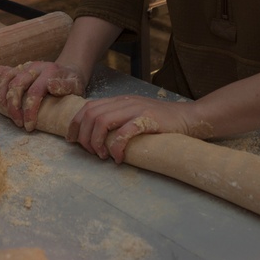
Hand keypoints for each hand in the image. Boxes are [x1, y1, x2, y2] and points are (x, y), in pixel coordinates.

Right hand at [0, 61, 85, 131]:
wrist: (69, 70)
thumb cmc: (72, 83)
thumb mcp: (75, 85)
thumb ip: (65, 86)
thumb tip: (50, 85)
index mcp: (49, 72)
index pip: (35, 92)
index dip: (29, 111)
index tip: (28, 126)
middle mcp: (34, 67)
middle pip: (17, 85)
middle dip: (14, 106)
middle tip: (17, 122)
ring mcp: (24, 67)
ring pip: (7, 77)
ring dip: (2, 95)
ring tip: (5, 110)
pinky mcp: (18, 69)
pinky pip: (1, 71)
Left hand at [68, 95, 210, 163]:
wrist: (189, 118)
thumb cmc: (162, 122)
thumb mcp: (135, 116)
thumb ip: (119, 120)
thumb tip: (98, 137)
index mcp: (119, 101)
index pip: (88, 107)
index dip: (75, 124)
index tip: (71, 140)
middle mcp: (124, 102)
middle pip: (91, 115)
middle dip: (84, 136)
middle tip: (92, 153)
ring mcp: (135, 109)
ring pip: (102, 121)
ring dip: (97, 142)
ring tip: (103, 155)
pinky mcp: (147, 119)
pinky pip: (124, 132)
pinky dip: (116, 146)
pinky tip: (118, 158)